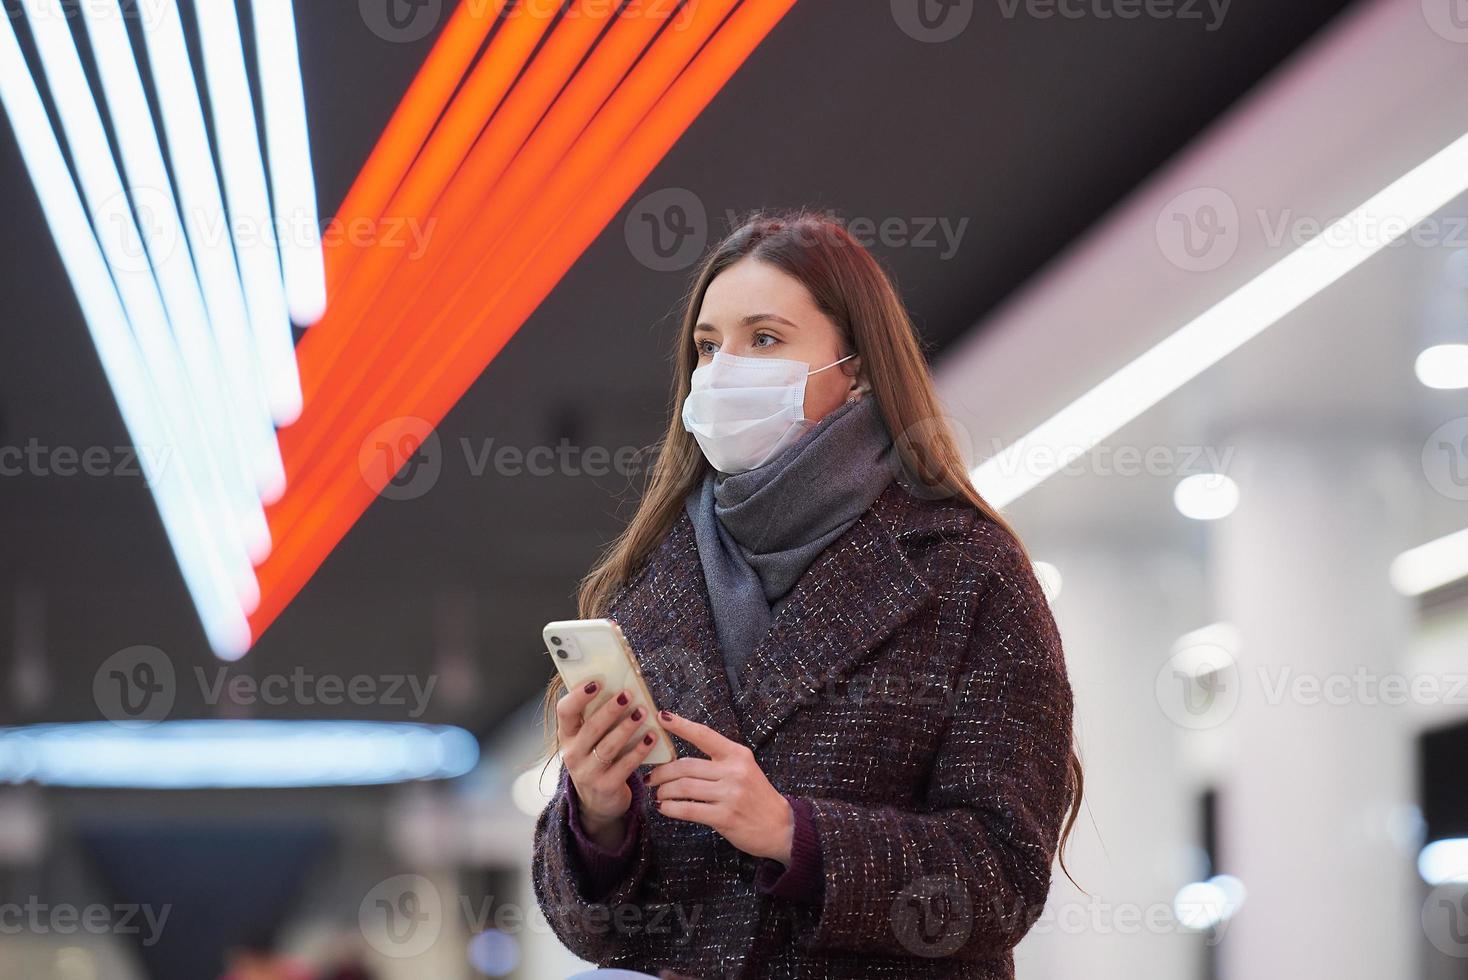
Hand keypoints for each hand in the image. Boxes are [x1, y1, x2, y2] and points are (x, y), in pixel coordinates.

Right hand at [555, 680, 659, 846]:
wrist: (597, 802)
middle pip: (590, 727)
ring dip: (626, 728)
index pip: (564, 711)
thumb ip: (597, 718)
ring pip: (608, 746)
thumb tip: (620, 687)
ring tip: (642, 712)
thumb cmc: (597, 759)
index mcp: (567, 736)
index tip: (597, 682)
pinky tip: (651, 738)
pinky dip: (639, 750)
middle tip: (627, 694)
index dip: (578, 695)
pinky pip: (624, 766)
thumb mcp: (589, 740)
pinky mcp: (605, 787)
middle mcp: (572, 754)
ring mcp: (587, 773)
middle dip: (610, 709)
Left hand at [645, 710, 794, 864]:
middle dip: (662, 772)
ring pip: (683, 787)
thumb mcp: (743, 770)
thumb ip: (718, 762)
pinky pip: (689, 809)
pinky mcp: (725, 816)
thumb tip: (679, 760)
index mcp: (737, 754)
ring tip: (658, 794)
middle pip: (685, 766)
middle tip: (651, 777)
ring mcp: (730, 794)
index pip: (704, 735)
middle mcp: (734, 771)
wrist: (780, 826)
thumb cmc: (756, 797)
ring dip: (664, 791)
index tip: (662, 717)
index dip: (681, 726)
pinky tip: (664, 808)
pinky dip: (671, 808)